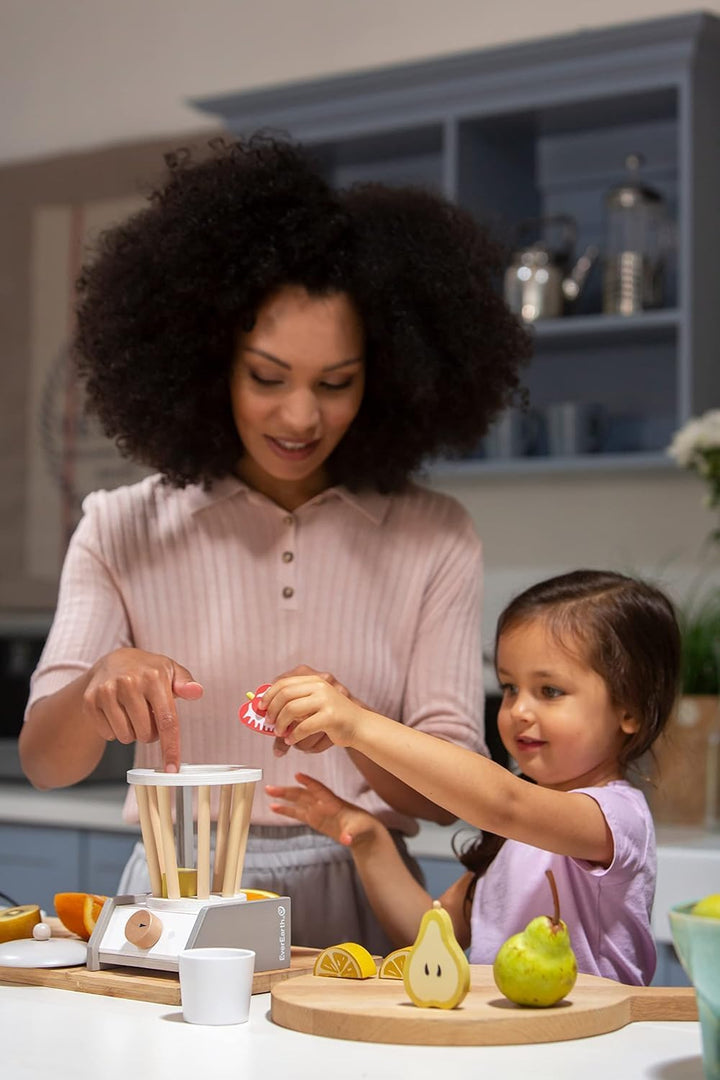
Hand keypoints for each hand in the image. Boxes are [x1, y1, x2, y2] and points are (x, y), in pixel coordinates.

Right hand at [81, 648, 202, 771]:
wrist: (114, 661)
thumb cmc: (148, 671)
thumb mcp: (171, 671)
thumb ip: (186, 684)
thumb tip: (197, 692)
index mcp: (154, 677)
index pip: (166, 721)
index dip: (170, 748)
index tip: (172, 769)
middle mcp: (129, 682)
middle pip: (145, 734)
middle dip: (150, 734)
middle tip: (149, 718)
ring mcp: (107, 691)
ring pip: (125, 737)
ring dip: (132, 733)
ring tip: (133, 714)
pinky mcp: (90, 701)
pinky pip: (108, 734)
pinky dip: (115, 730)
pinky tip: (117, 713)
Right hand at [266, 773, 376, 846]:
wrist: (361, 831)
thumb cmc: (362, 826)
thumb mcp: (358, 830)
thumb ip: (350, 833)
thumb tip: (346, 839)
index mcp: (333, 802)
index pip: (319, 789)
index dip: (309, 782)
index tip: (298, 775)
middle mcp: (322, 803)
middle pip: (302, 793)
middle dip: (287, 791)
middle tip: (271, 788)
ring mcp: (317, 810)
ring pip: (297, 800)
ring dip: (283, 796)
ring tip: (268, 792)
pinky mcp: (313, 819)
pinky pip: (297, 812)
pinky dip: (286, 810)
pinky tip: (273, 807)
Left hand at [269, 665, 350, 758]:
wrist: (360, 725)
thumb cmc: (332, 717)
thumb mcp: (314, 704)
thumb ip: (293, 705)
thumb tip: (264, 714)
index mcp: (314, 680)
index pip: (284, 682)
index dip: (268, 695)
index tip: (261, 708)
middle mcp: (320, 685)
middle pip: (284, 694)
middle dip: (272, 711)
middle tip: (269, 724)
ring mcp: (326, 699)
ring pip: (291, 709)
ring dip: (280, 725)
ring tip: (280, 734)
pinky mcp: (330, 716)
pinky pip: (303, 727)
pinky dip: (293, 736)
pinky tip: (292, 741)